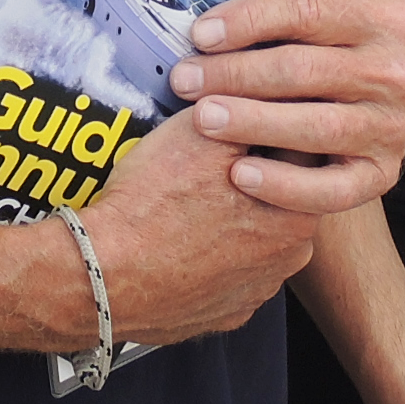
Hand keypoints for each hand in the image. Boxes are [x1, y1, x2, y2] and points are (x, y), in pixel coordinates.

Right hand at [68, 109, 320, 346]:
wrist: (104, 276)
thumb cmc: (152, 204)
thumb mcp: (201, 131)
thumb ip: (246, 108)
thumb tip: (263, 90)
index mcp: (298, 210)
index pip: (299, 148)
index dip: (264, 123)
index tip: (236, 118)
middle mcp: (290, 257)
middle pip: (279, 192)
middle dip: (251, 171)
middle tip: (205, 156)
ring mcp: (258, 291)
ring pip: (254, 234)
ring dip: (233, 214)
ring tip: (187, 197)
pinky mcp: (225, 313)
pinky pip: (228, 270)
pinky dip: (212, 253)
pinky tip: (181, 236)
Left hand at [164, 0, 404, 214]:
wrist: (378, 98)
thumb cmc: (331, 49)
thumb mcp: (325, 18)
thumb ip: (282, 16)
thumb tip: (206, 30)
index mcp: (388, 17)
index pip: (308, 11)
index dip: (249, 20)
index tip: (201, 35)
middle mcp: (398, 72)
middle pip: (305, 70)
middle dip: (236, 74)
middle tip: (186, 81)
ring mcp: (394, 127)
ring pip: (317, 127)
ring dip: (253, 122)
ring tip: (203, 120)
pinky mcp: (383, 174)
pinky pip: (332, 188)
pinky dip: (284, 184)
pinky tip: (240, 174)